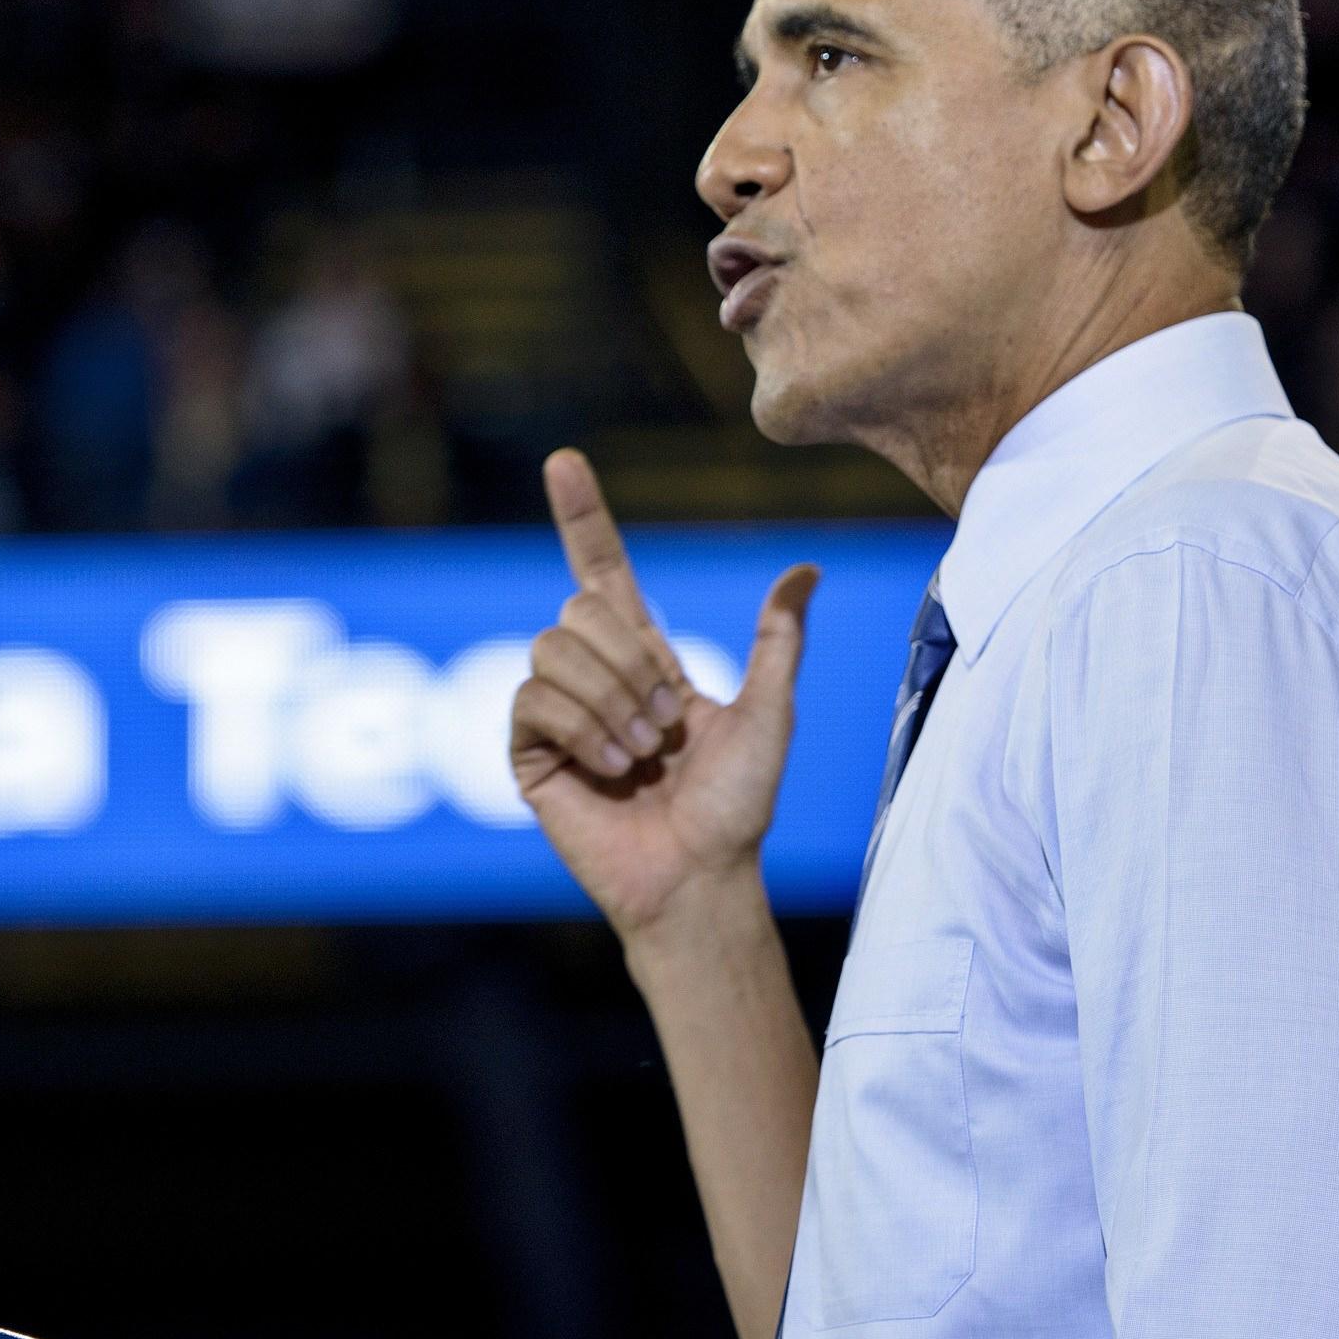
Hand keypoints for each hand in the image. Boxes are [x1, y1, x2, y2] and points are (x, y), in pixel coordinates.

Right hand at [508, 448, 817, 947]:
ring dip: (612, 699)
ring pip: (552, 648)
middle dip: (632, 661)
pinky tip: (613, 769)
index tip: (563, 462)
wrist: (701, 876)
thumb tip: (807, 569)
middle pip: (578, 609)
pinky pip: (533, 700)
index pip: (601, 570)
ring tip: (643, 753)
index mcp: (645, 658)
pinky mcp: (531, 755)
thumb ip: (778, 640)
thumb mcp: (770, 712)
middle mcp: (595, 677)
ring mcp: (558, 715)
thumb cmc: (739, 806)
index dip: (582, 517)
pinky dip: (583, 728)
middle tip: (667, 725)